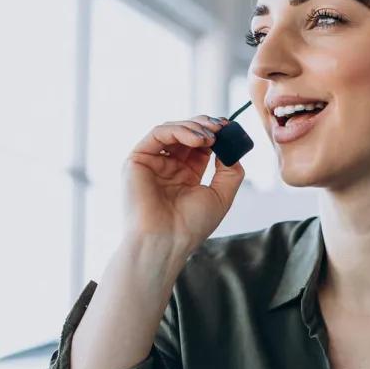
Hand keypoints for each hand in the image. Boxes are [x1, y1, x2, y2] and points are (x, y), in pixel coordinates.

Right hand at [122, 114, 245, 257]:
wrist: (165, 242)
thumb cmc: (190, 226)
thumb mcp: (221, 196)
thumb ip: (230, 172)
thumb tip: (232, 148)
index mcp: (184, 176)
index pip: (199, 145)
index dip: (215, 134)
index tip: (230, 129)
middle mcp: (167, 167)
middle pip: (185, 133)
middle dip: (205, 126)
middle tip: (221, 127)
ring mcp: (151, 163)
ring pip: (171, 130)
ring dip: (194, 127)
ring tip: (211, 136)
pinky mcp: (137, 160)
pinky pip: (158, 134)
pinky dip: (179, 130)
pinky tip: (197, 140)